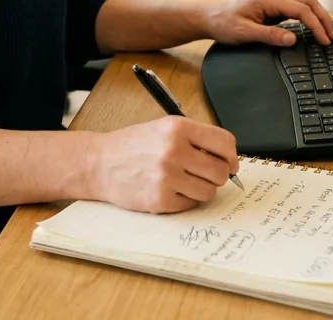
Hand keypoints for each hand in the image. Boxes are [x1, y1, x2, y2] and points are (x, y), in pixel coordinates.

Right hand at [89, 116, 237, 213]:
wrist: (100, 162)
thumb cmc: (133, 145)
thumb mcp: (164, 128)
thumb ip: (195, 138)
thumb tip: (229, 158)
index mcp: (178, 128)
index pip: (225, 143)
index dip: (232, 156)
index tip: (231, 163)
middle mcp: (174, 150)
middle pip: (221, 171)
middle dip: (217, 175)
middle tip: (203, 174)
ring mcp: (167, 177)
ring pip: (209, 191)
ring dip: (201, 189)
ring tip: (184, 181)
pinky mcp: (160, 199)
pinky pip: (191, 204)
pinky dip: (185, 200)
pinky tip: (169, 189)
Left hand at [201, 0, 332, 46]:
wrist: (208, 17)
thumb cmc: (223, 23)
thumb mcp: (245, 33)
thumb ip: (270, 35)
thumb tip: (293, 39)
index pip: (301, 10)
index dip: (316, 25)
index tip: (325, 40)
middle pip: (308, 1)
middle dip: (323, 18)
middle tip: (332, 36)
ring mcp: (274, 1)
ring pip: (304, 3)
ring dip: (318, 16)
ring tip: (327, 33)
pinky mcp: (273, 7)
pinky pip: (296, 9)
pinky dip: (309, 17)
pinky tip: (313, 28)